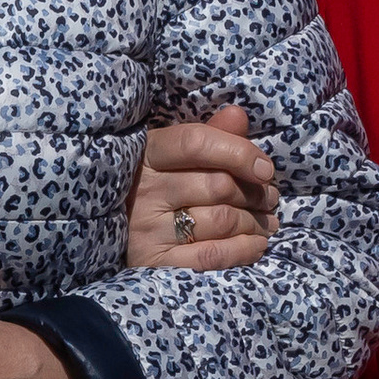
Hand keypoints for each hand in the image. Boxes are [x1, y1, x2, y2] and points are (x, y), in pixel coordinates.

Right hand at [126, 102, 278, 270]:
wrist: (109, 237)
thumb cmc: (156, 188)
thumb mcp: (173, 157)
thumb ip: (209, 136)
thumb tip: (238, 116)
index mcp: (147, 154)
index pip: (196, 143)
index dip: (239, 153)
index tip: (265, 169)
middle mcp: (144, 189)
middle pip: (218, 185)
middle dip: (255, 194)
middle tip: (270, 199)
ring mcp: (147, 228)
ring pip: (222, 220)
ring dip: (255, 223)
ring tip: (267, 223)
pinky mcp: (155, 262)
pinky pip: (212, 255)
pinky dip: (244, 250)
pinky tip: (257, 244)